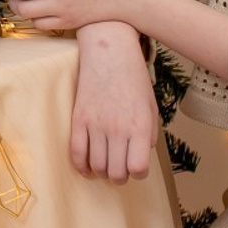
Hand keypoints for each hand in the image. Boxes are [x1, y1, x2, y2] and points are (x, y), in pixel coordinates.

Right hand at [70, 23, 158, 182]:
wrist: (109, 51)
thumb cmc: (133, 78)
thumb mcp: (150, 105)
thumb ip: (149, 133)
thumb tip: (140, 154)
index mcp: (139, 126)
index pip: (138, 168)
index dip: (138, 173)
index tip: (136, 167)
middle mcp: (118, 128)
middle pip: (116, 172)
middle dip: (120, 176)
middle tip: (120, 169)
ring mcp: (96, 124)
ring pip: (97, 166)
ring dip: (102, 172)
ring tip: (105, 165)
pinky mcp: (79, 119)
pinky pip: (76, 152)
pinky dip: (82, 166)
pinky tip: (87, 167)